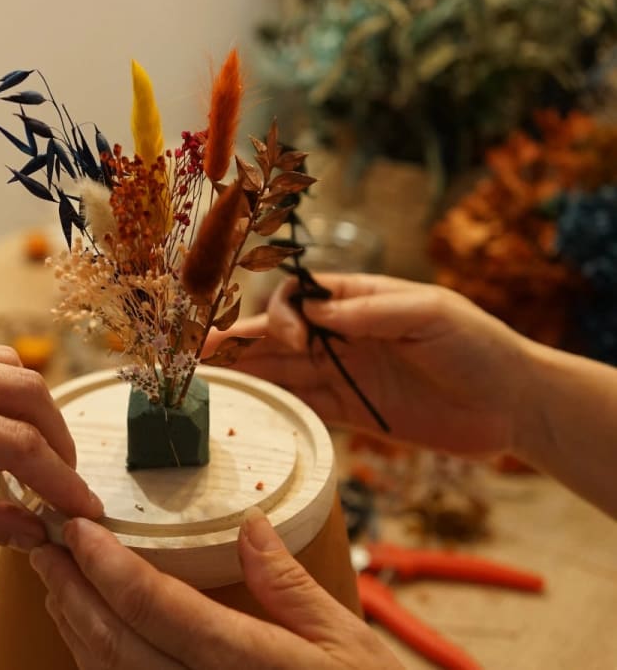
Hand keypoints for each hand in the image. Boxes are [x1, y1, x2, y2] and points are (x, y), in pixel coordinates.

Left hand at [30, 508, 401, 669]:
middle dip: (72, 591)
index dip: (108, 566)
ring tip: (56, 581)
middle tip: (44, 546)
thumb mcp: (347, 640)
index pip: (159, 610)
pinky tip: (89, 634)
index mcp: (253, 664)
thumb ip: (290, 586)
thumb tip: (249, 526)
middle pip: (117, 646)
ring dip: (74, 627)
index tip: (80, 528)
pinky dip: (96, 665)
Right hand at [209, 274, 533, 458]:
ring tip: (206, 379)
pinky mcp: (355, 411)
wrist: (512, 403)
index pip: (298, 300)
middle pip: (279, 337)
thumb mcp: (430, 314)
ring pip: (284, 372)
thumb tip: (312, 314)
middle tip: (198, 352)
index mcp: (359, 302)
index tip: (293, 341)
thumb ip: (369, 312)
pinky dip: (276, 405)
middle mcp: (344, 336)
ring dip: (247, 374)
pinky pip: (306, 405)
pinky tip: (248, 407)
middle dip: (240, 342)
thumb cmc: (477, 345)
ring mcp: (347, 374)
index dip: (282, 318)